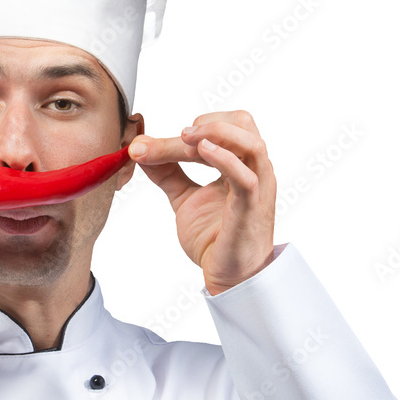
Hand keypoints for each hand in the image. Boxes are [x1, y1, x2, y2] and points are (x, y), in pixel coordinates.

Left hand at [129, 110, 275, 293]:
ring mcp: (257, 189)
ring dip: (217, 133)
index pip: (228, 126)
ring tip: (187, 137)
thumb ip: (167, 173)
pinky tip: (202, 151)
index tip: (161, 138)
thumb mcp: (184, 198)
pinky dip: (224, 158)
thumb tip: (141, 149)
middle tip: (179, 133)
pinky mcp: (251, 209)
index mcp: (241, 165)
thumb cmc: (214, 238)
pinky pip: (245, 177)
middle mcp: (254, 171)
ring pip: (251, 144)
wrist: (228, 277)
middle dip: (210, 121)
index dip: (198, 124)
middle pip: (244, 125)